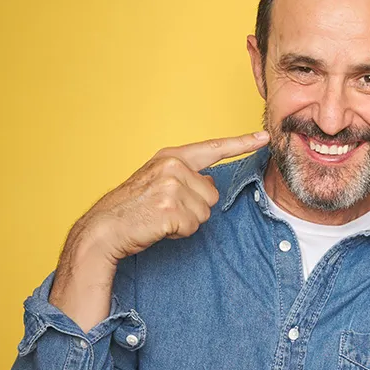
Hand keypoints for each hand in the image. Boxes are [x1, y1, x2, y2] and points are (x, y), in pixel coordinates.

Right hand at [50, 131, 268, 330]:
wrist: (104, 228)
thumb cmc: (132, 208)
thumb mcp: (158, 182)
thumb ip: (185, 177)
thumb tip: (210, 180)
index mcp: (172, 157)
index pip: (214, 148)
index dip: (242, 143)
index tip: (265, 137)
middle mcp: (173, 166)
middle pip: (212, 194)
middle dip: (194, 208)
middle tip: (163, 209)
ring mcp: (171, 185)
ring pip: (204, 212)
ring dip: (186, 222)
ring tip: (159, 217)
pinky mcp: (170, 207)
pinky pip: (193, 226)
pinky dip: (179, 232)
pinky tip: (158, 226)